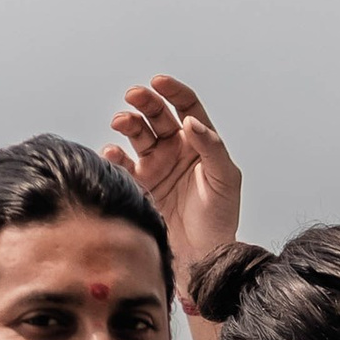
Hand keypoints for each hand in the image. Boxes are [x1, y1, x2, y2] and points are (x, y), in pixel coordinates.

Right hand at [105, 74, 242, 291]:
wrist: (202, 256)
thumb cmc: (220, 219)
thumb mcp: (226, 180)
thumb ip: (211, 148)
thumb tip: (191, 122)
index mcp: (199, 143)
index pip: (186, 106)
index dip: (174, 91)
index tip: (159, 83)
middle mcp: (175, 149)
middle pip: (157, 115)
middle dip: (145, 101)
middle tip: (134, 96)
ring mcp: (155, 165)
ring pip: (137, 133)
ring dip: (128, 123)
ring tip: (121, 122)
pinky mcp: (139, 183)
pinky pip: (122, 162)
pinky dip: (114, 155)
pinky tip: (113, 153)